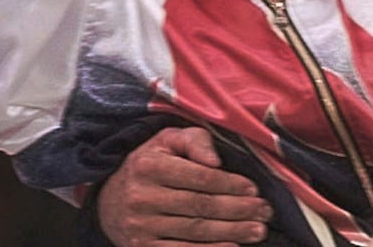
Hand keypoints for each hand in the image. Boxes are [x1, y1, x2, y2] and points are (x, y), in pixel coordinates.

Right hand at [98, 127, 272, 245]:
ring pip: (195, 231)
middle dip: (238, 210)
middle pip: (200, 206)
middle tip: (265, 212)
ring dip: (232, 232)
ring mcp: (141, 226)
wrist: (108, 198)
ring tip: (258, 230)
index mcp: (149, 166)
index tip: (254, 189)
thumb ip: (195, 141)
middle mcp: (142, 197)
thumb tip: (216, 161)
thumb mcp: (167, 141)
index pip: (198, 177)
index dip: (230, 184)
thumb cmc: (149, 163)